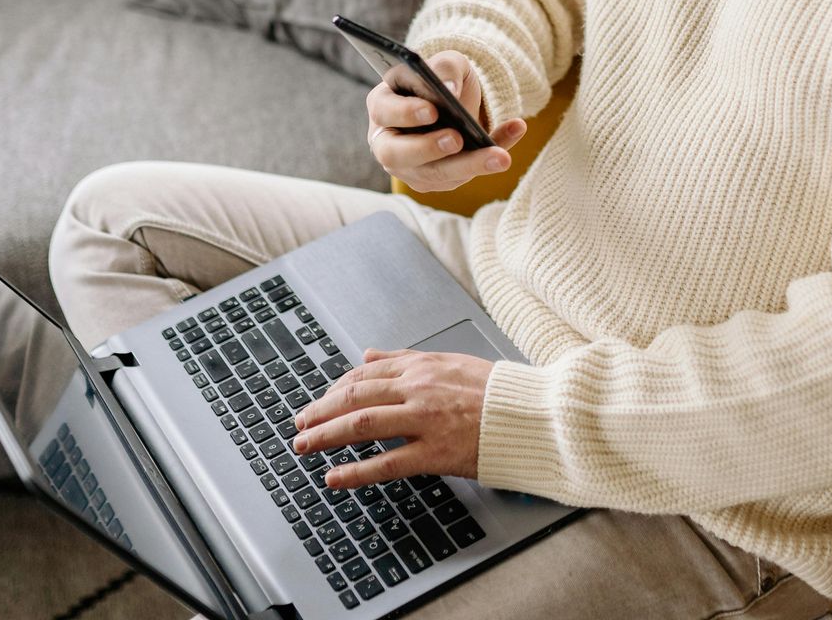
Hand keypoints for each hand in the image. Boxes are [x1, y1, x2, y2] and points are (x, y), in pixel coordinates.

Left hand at [290, 348, 492, 487]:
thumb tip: (369, 354)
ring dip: (325, 436)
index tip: (319, 402)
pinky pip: (386, 463)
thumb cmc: (495, 391)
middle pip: (354, 398)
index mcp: (421, 367)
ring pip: (361, 425)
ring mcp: (424, 421)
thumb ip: (405, 359)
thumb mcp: (448, 361)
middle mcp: (417, 390)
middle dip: (319, 412)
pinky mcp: (435, 453)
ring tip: (304, 447)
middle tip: (300, 425)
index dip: (333, 390)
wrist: (531, 414)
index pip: (363, 376)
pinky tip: (335, 477)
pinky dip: (355, 471)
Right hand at [366, 50, 526, 192]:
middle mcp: (388, 140)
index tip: (433, 110)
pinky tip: (511, 140)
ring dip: (468, 166)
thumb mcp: (447, 62)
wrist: (457, 100)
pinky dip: (487, 160)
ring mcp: (408, 165)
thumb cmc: (442, 78)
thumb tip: (449, 90)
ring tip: (500, 156)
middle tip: (457, 139)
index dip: (405, 113)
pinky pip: (459, 177)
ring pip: (432, 174)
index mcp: (383, 104)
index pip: (384, 111)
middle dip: (428, 148)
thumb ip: (446, 69)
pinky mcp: (432, 179)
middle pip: (397, 154)